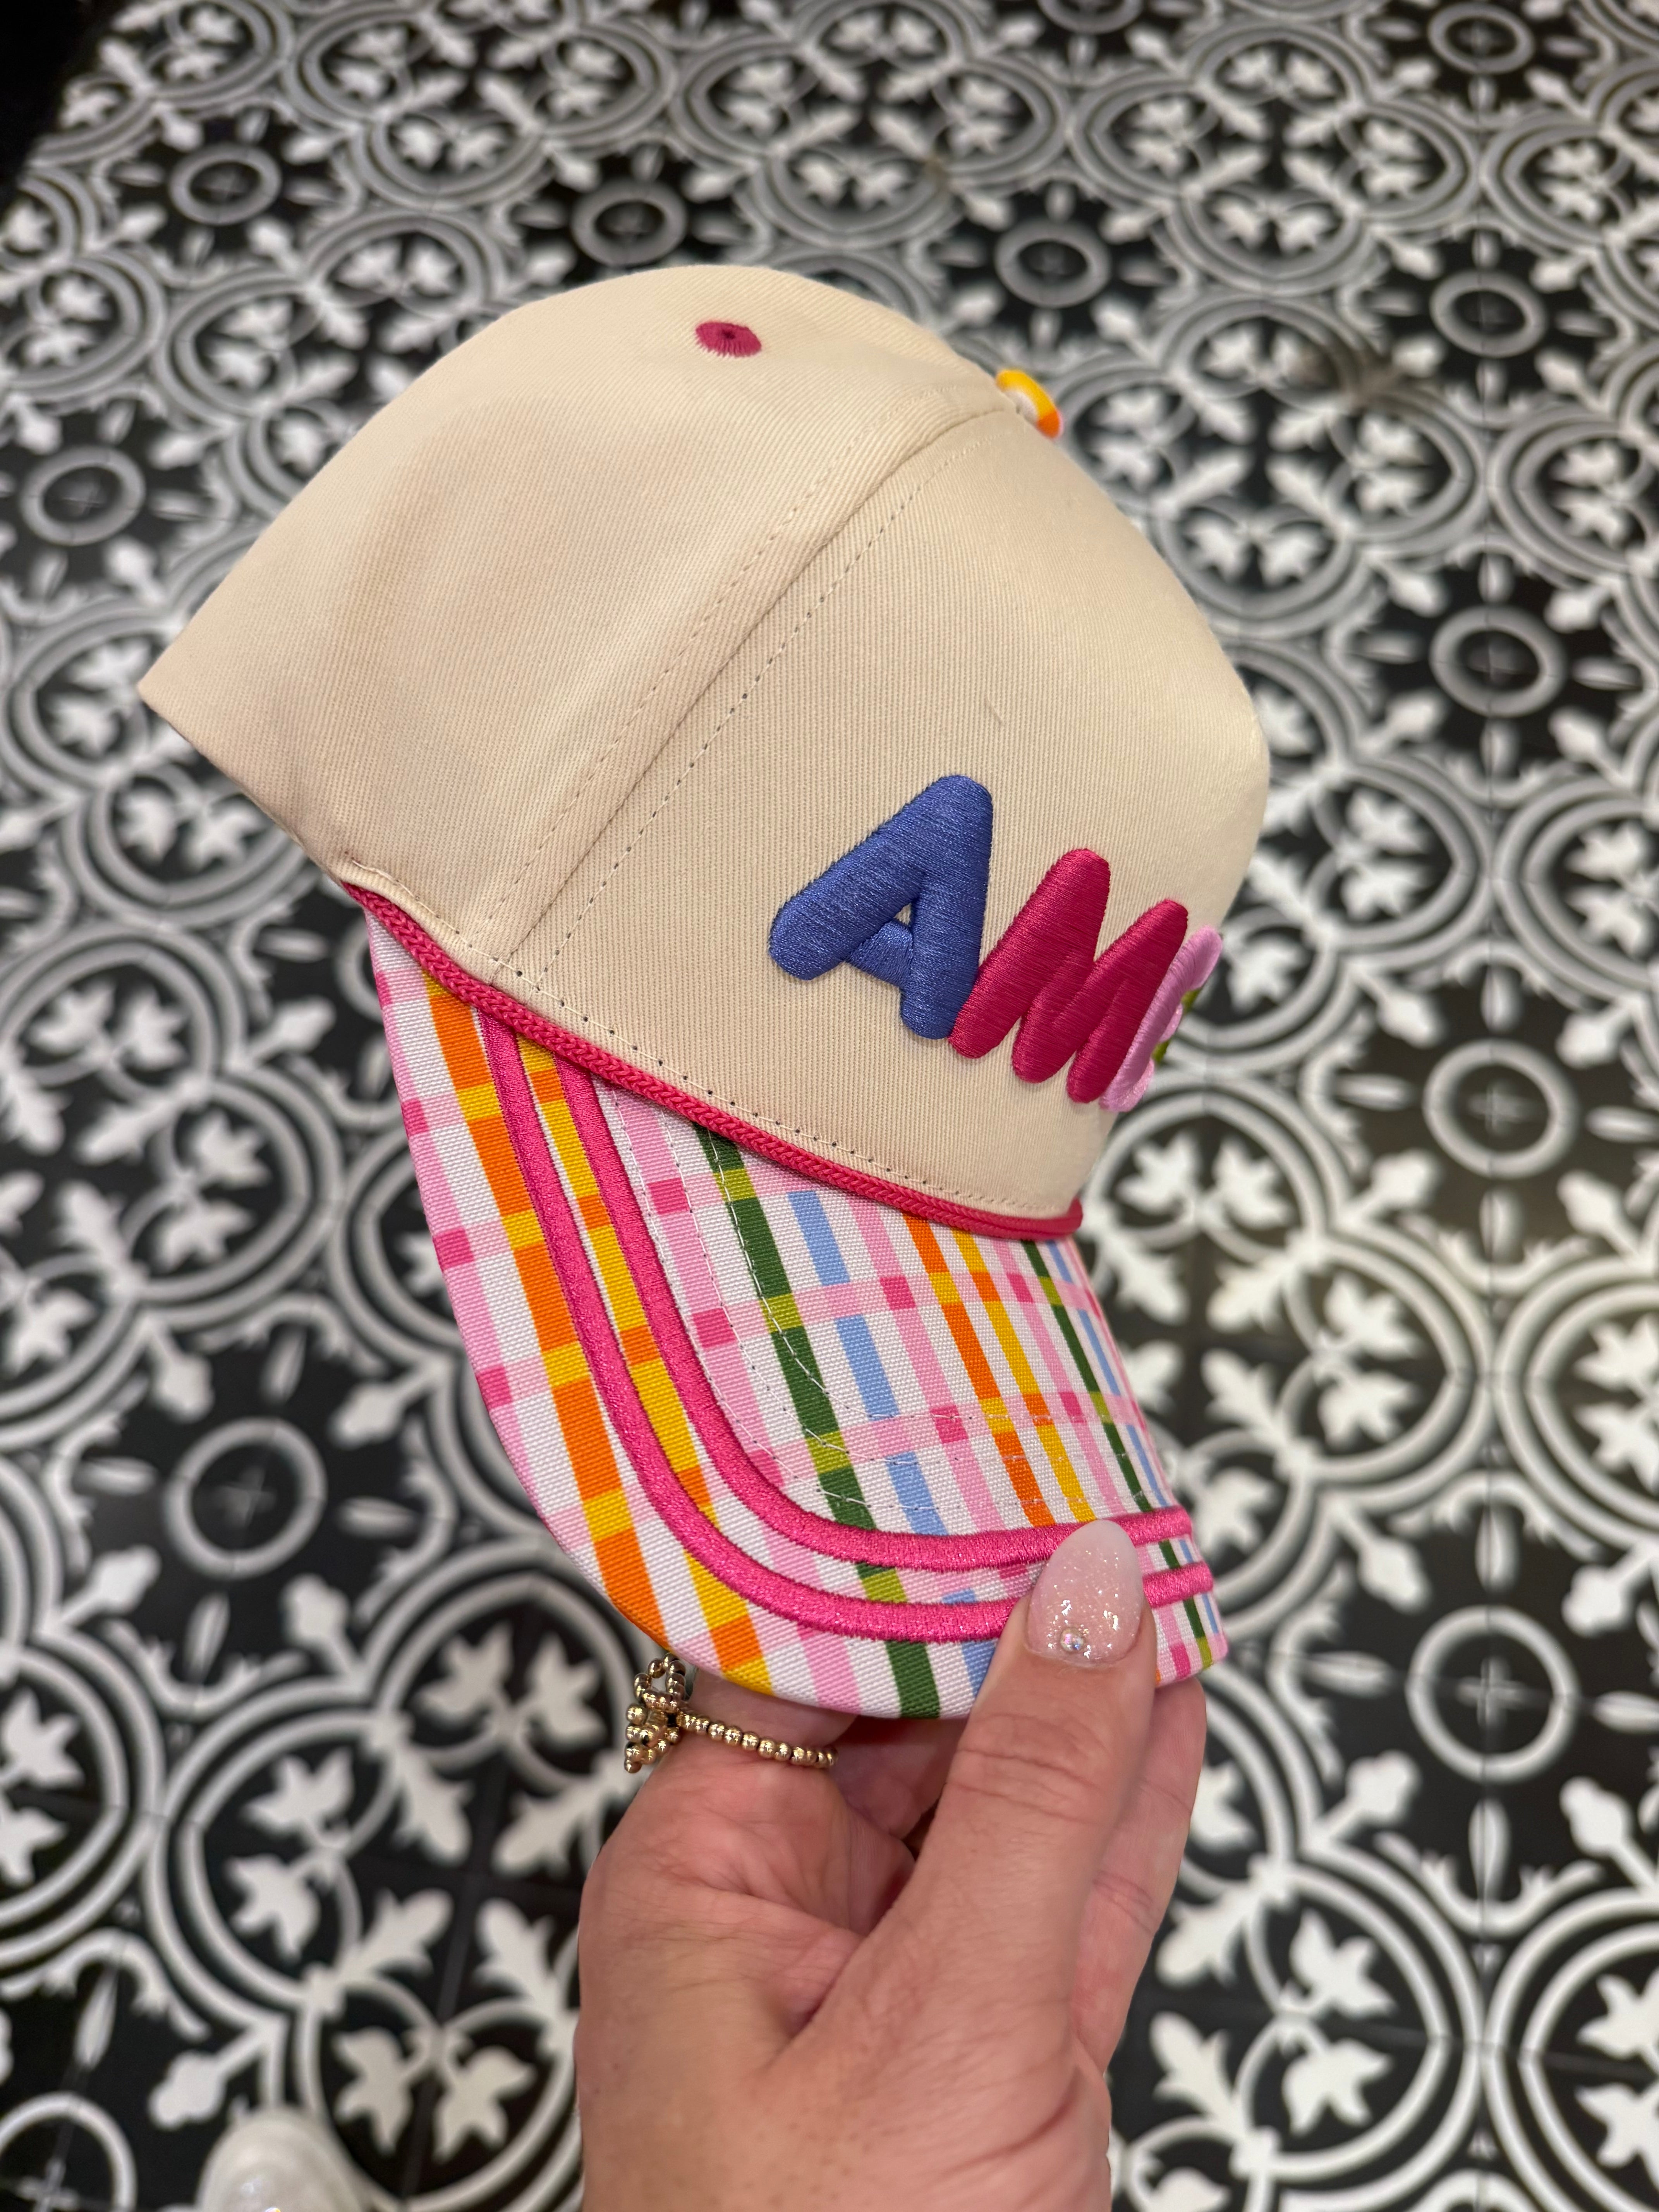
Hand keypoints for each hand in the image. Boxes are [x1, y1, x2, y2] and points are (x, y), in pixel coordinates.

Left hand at [574, 1520, 1206, 2210]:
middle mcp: (792, 1917)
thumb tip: (1090, 1594)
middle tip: (1083, 1480)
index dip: (884, 1558)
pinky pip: (1071, 1894)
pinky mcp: (998, 2054)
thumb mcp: (936, 2014)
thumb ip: (1029, 1799)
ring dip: (1083, 1695)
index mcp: (706, 1882)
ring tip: (1148, 1561)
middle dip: (997, 1610)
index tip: (971, 1463)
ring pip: (1004, 1802)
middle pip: (903, 1719)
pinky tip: (1173, 1703)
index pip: (792, 1659)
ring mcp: (900, 1987)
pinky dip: (1129, 1803)